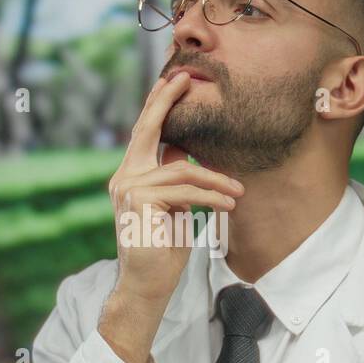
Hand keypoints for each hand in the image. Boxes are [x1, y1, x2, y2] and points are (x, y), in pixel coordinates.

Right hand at [107, 71, 244, 308]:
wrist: (147, 284)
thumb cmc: (163, 248)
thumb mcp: (173, 207)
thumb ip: (174, 179)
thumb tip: (185, 151)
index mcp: (130, 175)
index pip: (144, 134)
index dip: (158, 105)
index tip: (174, 81)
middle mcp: (124, 177)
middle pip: (147, 130)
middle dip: (166, 100)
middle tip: (185, 78)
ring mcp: (129, 187)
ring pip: (182, 170)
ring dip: (216, 181)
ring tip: (238, 194)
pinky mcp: (140, 199)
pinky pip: (185, 189)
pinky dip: (211, 196)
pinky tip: (228, 206)